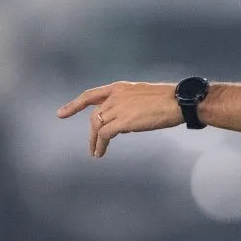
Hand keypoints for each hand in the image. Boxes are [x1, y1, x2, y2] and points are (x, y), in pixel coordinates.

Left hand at [56, 81, 183, 157]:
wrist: (179, 101)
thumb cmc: (169, 100)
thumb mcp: (143, 97)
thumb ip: (129, 107)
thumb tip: (123, 125)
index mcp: (121, 88)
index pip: (92, 94)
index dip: (75, 104)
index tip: (62, 113)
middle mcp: (116, 96)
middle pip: (94, 115)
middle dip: (92, 132)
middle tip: (92, 145)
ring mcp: (118, 108)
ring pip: (97, 126)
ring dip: (95, 141)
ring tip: (96, 152)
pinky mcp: (123, 121)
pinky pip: (105, 135)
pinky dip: (100, 145)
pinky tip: (101, 152)